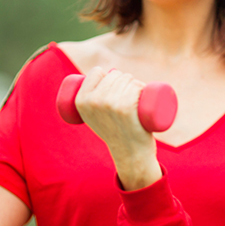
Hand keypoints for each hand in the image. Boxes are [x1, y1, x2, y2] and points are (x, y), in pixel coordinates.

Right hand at [73, 67, 161, 189]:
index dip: (107, 76)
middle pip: (114, 75)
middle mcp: (93, 101)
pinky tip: (144, 94)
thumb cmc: (114, 132)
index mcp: (81, 101)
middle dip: (126, 80)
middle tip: (130, 97)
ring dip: (137, 84)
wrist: (130, 153)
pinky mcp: (126, 107)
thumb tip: (98, 75)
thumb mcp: (93, 117)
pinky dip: (143, 87)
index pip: (96, 72)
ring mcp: (110, 103)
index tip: (115, 88)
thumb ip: (90, 101)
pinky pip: (136, 86)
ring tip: (138, 99)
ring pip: (128, 79)